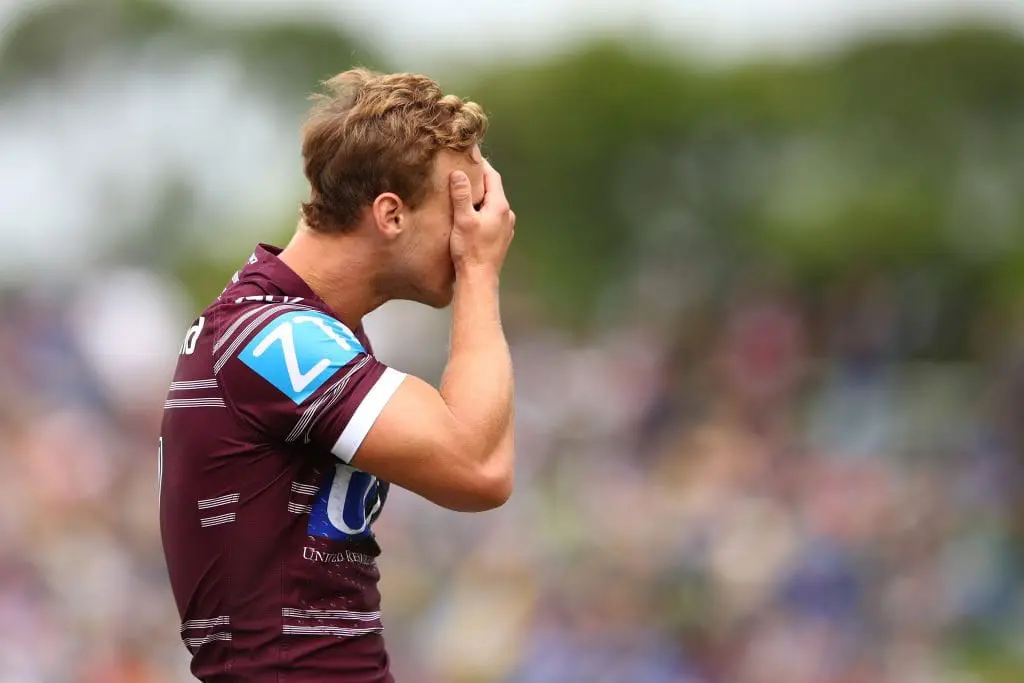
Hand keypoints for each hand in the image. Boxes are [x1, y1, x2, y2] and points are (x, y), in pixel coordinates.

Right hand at [449, 160, 515, 274]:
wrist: (479, 279)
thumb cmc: (471, 250)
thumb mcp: (463, 220)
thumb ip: (462, 195)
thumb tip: (459, 173)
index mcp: (499, 207)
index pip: (492, 177)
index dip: (481, 165)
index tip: (470, 156)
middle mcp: (506, 215)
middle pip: (493, 190)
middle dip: (479, 180)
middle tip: (463, 172)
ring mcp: (506, 227)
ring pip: (493, 204)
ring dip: (480, 197)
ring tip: (464, 193)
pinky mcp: (501, 238)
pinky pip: (492, 217)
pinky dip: (482, 211)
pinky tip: (470, 215)